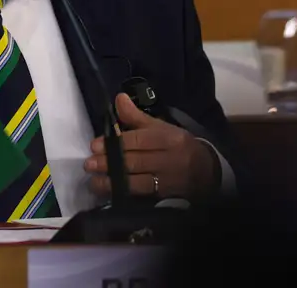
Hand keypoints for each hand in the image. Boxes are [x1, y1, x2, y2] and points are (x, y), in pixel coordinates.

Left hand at [84, 93, 215, 199]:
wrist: (207, 171)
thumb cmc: (179, 146)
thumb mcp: (162, 128)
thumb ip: (137, 117)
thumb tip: (118, 99)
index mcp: (168, 138)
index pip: (139, 140)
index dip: (115, 143)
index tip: (94, 145)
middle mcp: (169, 159)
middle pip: (136, 162)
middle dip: (110, 163)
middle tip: (89, 164)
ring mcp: (168, 181)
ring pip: (137, 182)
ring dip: (113, 182)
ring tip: (93, 181)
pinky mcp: (166, 197)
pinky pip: (142, 196)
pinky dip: (124, 194)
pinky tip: (110, 193)